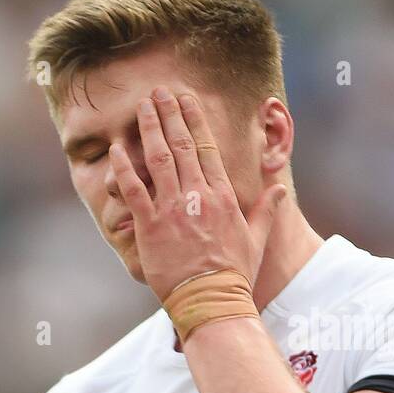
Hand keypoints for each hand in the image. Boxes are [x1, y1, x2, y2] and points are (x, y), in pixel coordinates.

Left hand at [109, 87, 286, 301]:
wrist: (212, 300)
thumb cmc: (234, 274)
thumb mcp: (256, 238)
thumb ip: (265, 210)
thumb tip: (277, 190)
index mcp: (223, 195)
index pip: (208, 147)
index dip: (195, 120)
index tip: (187, 100)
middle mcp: (199, 195)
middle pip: (183, 144)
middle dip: (170, 115)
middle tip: (159, 92)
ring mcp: (174, 209)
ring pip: (160, 159)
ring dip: (150, 129)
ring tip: (143, 107)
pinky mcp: (151, 226)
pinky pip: (133, 190)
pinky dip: (123, 168)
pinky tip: (116, 148)